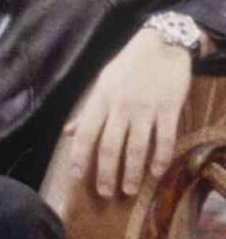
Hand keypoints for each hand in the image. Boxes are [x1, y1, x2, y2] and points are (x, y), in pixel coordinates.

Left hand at [67, 27, 195, 198]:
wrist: (161, 45)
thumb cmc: (127, 66)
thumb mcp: (101, 84)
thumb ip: (87, 111)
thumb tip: (68, 133)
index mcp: (100, 101)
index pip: (85, 135)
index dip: (80, 158)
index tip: (77, 177)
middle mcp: (120, 107)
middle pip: (110, 147)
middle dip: (106, 174)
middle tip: (106, 193)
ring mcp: (146, 109)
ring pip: (137, 148)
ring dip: (132, 173)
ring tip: (129, 190)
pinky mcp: (169, 109)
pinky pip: (164, 139)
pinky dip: (160, 158)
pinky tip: (156, 173)